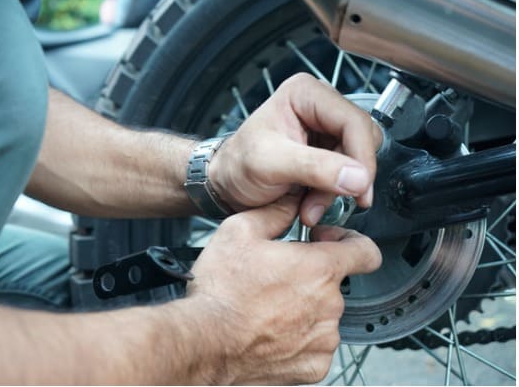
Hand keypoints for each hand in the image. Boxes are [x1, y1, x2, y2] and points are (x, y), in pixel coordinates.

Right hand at [186, 194, 381, 383]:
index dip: (350, 243)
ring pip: (324, 316)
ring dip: (304, 309)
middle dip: (310, 277)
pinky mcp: (313, 366)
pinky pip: (315, 346)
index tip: (328, 244)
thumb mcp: (240, 231)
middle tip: (276, 278)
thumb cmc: (220, 291)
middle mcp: (329, 305)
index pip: (366, 252)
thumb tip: (293, 202)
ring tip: (268, 307)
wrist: (203, 342)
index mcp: (319, 269)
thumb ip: (276, 212)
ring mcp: (323, 339)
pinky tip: (270, 331)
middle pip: (334, 284)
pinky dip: (298, 339)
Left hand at [208, 73, 381, 225]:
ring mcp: (324, 131)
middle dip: (347, 177)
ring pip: (357, 161)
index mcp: (305, 94)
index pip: (354, 121)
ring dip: (338, 191)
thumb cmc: (236, 166)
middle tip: (327, 202)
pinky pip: (348, 175)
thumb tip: (358, 177)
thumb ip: (314, 168)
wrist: (225, 185)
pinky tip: (310, 205)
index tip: (360, 187)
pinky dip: (333, 195)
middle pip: (362, 140)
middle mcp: (319, 107)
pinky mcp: (326, 154)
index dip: (362, 156)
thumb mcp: (270, 164)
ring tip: (309, 207)